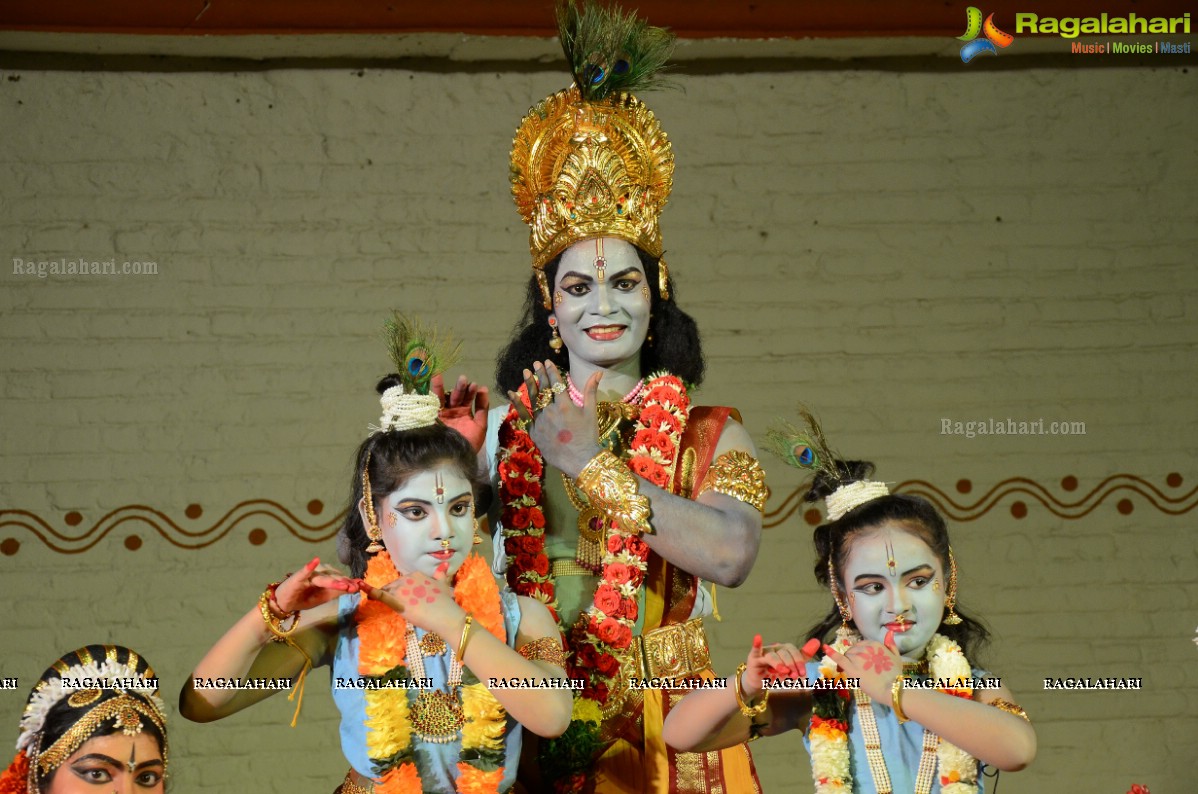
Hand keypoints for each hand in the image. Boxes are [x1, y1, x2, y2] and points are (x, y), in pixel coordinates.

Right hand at [273, 557, 360, 612]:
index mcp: (325, 579)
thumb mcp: (321, 599)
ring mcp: (308, 576)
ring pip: (323, 578)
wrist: (283, 603)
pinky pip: (304, 572)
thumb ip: (334, 593)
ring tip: (344, 585)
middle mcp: (318, 575)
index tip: (359, 586)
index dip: (349, 583)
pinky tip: (315, 561)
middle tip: (354, 588)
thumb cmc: (303, 599)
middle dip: (344, 583)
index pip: (339, 580)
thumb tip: (352, 588)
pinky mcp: (297, 578)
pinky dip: (309, 567)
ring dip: (333, 580)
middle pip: (334, 578)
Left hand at [362, 567, 465, 638]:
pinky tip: (363, 590)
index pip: (403, 581)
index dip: (401, 590)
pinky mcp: (396, 601)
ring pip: (387, 592)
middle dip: (394, 595)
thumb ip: (440, 574)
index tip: (402, 597)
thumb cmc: (445, 602)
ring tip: (382, 603)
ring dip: (384, 597)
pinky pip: (380, 595)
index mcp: (417, 575)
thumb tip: (445, 563)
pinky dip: (370, 592)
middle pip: (394, 586)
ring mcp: (401, 589)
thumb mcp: (443, 584)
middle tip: (399, 605)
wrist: (445, 615)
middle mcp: (407, 579)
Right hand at [432, 373, 488, 452]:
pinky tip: (435, 377)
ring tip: (453, 379)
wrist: (453, 459)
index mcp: (464, 414)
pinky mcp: (431, 416)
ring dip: (448, 388)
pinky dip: (433, 390)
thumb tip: (484, 389)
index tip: (477, 386)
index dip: (472, 392)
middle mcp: (452, 412)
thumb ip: (482, 409)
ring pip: (445, 397)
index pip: (468, 399)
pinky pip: (431, 402)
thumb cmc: (468, 444)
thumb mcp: (480, 426)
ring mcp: (441, 414)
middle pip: (457, 396)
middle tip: (464, 380)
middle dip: (461, 388)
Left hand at [507, 360, 601, 477]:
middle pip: (543, 389)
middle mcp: (550, 410)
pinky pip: (523, 416)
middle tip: (534, 364)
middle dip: (539, 375)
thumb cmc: (588, 436)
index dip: (551, 371)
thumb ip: (590, 391)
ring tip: (525, 372)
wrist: (579, 460)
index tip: (546, 362)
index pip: (556, 383)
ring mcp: (540, 421)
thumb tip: (597, 373)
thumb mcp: (590, 412)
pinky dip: (517, 404)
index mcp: (565, 405)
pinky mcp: (534, 432)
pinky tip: (511, 393)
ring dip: (529, 385)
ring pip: (532, 399)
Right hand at [740, 635, 818, 698]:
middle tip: (795, 676)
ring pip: (772, 656)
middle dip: (791, 665)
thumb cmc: (777, 673)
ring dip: (779, 664)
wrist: (760, 682)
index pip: (793, 651)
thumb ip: (804, 655)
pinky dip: (756, 644)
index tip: (803, 673)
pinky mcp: (753, 658)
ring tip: (785, 672)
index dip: (799, 661)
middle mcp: (775, 648)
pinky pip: (755, 650)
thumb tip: (817, 641)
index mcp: (784, 649)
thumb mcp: (792, 666)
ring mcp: (764, 652)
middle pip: (784, 653)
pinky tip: (758, 638)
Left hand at [823, 630, 901, 701]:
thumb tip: (889, 633)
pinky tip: (825, 648)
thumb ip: (891, 644)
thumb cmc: (896, 675)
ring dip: (848, 662)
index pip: (861, 646)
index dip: (860, 654)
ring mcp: (857, 658)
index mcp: (874, 644)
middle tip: (860, 670)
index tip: (863, 662)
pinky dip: (831, 653)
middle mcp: (864, 648)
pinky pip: (839, 658)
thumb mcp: (896, 657)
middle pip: (853, 651)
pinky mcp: (851, 668)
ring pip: (847, 656)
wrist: (892, 689)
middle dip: (854, 659)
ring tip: (856, 672)